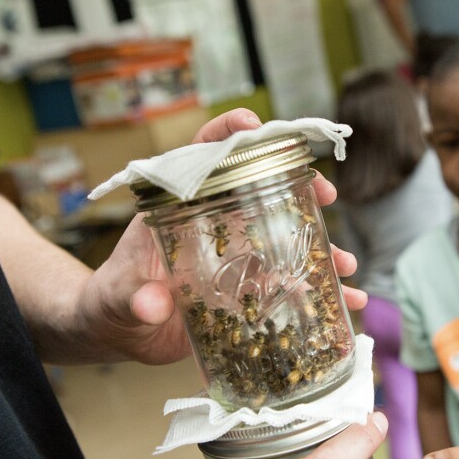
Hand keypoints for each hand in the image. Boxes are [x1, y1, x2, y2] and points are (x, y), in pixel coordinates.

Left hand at [81, 110, 365, 364]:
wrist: (121, 332)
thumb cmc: (111, 301)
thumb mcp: (118, 297)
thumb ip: (132, 298)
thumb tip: (151, 304)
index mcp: (178, 208)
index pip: (202, 154)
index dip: (228, 133)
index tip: (255, 127)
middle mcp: (213, 223)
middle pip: (260, 191)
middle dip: (299, 189)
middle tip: (327, 196)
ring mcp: (234, 256)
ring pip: (285, 240)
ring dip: (321, 249)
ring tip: (346, 265)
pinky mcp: (248, 290)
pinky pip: (290, 284)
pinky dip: (320, 292)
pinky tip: (347, 301)